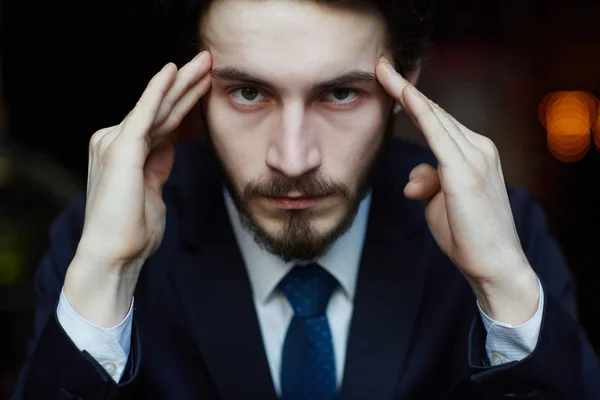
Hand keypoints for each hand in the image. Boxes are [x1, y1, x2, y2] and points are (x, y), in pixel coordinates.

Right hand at [64, 51, 212, 326]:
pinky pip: (144, 115)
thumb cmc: (134, 230)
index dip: (185, 102)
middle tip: (209, 62)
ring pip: (157, 107)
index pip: (161, 121)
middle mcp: (116, 141)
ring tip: (204, 62)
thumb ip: (158, 162)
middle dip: (186, 85)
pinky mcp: (120, 149)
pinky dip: (158, 92)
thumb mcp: (152, 188)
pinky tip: (172, 72)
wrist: (114, 255)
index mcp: (126, 152)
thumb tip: (170, 142)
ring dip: (182, 83)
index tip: (206, 85)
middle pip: (160, 109)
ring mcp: (115, 143)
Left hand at [375, 58, 538, 324]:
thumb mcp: (440, 202)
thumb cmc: (467, 233)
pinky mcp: (465, 171)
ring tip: (383, 71)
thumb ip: (427, 181)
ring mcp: (475, 157)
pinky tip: (404, 94)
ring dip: (406, 92)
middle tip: (381, 66)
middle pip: (436, 112)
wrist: (493, 265)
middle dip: (405, 88)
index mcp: (474, 153)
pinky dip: (420, 111)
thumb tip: (411, 181)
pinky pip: (438, 134)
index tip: (389, 80)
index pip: (439, 120)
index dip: (413, 100)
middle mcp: (479, 148)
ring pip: (435, 117)